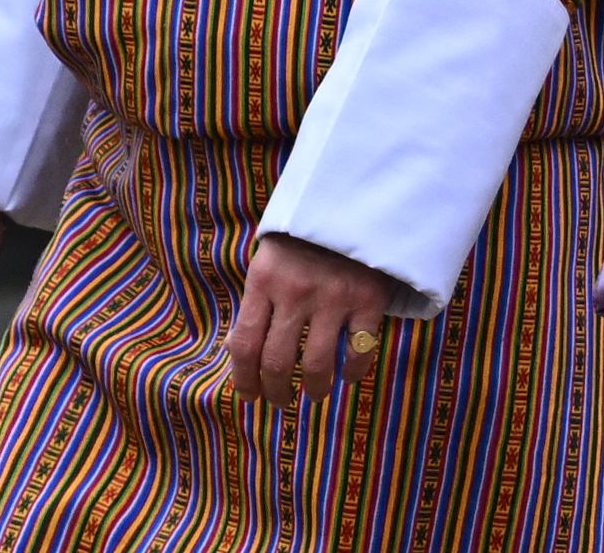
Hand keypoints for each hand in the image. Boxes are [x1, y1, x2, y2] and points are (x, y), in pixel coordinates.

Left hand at [225, 233, 392, 407]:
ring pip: (316, 366)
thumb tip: (236, 351)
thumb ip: (256, 304)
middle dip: (276, 392)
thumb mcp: (268, 263)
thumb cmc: (302, 241)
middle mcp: (295, 291)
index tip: (250, 396)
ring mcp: (332, 297)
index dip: (244, 380)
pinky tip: (347, 375)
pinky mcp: (367, 299)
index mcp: (264, 280)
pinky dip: (352, 373)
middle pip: (276, 362)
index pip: (245, 345)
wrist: (353, 204)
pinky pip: (358, 352)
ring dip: (314, 390)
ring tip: (315, 393)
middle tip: (280, 400)